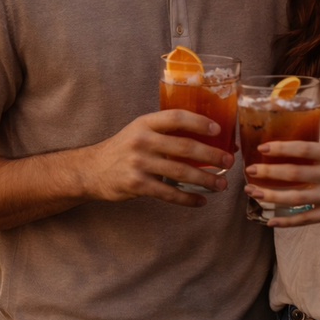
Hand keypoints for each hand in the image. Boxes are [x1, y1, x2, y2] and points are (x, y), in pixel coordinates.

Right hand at [80, 110, 232, 206]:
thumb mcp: (139, 131)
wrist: (91, 170)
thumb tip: (203, 137)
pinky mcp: (137, 185)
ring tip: (221, 185)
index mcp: (145, 123)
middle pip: (184, 147)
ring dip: (205, 180)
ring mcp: (139, 163)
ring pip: (181, 172)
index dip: (199, 122)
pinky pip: (169, 193)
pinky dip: (188, 199)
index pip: (176, 118)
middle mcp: (142, 141)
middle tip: (228, 162)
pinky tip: (201, 201)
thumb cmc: (123, 149)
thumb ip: (164, 132)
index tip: (218, 130)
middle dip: (211, 155)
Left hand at [243, 141, 319, 226]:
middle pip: (296, 174)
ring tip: (253, 193)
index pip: (304, 149)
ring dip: (272, 197)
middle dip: (270, 173)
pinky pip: (306, 218)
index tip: (262, 148)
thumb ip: (314, 152)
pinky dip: (287, 221)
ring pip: (297, 198)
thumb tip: (278, 148)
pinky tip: (270, 221)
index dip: (282, 148)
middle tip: (250, 171)